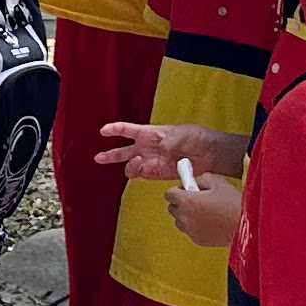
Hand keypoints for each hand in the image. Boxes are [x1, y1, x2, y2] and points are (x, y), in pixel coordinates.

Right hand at [95, 121, 245, 184]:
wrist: (207, 154)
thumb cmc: (195, 137)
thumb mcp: (181, 133)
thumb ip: (169, 141)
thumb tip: (161, 148)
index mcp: (150, 133)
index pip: (128, 130)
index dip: (115, 129)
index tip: (103, 131)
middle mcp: (146, 148)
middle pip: (123, 151)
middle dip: (110, 155)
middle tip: (98, 158)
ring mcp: (150, 161)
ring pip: (130, 166)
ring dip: (130, 165)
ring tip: (139, 163)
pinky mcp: (156, 173)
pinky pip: (141, 175)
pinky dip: (139, 173)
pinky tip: (143, 169)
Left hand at [161, 172, 243, 246]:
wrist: (245, 226)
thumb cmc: (232, 203)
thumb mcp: (218, 182)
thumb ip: (202, 179)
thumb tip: (195, 182)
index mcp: (186, 201)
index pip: (168, 194)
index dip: (177, 189)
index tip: (186, 188)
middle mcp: (184, 217)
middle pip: (172, 208)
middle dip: (180, 202)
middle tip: (196, 198)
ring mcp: (190, 230)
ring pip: (180, 221)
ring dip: (186, 215)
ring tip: (204, 211)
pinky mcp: (198, 240)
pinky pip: (190, 230)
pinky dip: (195, 226)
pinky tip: (210, 221)